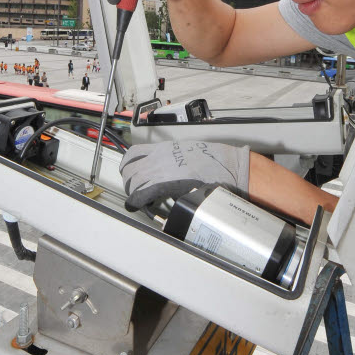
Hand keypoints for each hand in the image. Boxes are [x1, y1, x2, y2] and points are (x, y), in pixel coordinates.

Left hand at [119, 140, 249, 210]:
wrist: (227, 167)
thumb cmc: (215, 160)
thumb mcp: (188, 152)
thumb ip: (172, 158)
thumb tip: (166, 167)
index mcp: (164, 148)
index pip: (133, 154)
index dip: (128, 167)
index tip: (130, 174)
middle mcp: (158, 158)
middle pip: (129, 170)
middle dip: (129, 182)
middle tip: (135, 189)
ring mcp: (160, 171)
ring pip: (132, 182)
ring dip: (133, 191)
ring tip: (141, 198)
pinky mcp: (166, 186)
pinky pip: (141, 194)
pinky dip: (137, 201)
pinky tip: (142, 206)